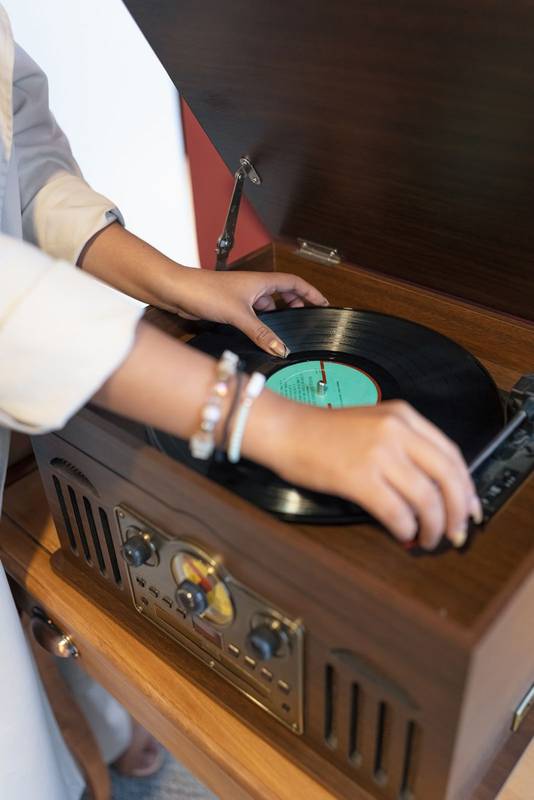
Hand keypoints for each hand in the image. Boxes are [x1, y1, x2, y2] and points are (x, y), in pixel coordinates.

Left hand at [79, 224, 327, 356]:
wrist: (176, 291)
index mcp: (261, 281)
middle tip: (307, 320)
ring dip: (277, 316)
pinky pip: (253, 315)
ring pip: (267, 306)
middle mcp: (254, 287)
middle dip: (296, 305)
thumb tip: (281, 349)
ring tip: (286, 332)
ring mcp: (242, 297)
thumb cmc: (205, 292)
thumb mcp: (239, 315)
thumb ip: (261, 333)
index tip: (324, 303)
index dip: (311, 292)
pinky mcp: (230, 307)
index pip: (295, 283)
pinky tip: (261, 335)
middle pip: (283, 294)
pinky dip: (261, 324)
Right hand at [247, 397, 480, 549]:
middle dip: (458, 511)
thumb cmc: (321, 431)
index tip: (470, 509)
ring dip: (434, 526)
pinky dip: (406, 528)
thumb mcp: (373, 424)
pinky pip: (396, 511)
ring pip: (426, 498)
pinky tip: (403, 534)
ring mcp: (378, 453)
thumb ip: (404, 446)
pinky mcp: (358, 477)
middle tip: (457, 533)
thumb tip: (429, 488)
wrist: (285, 429)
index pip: (451, 454)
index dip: (466, 487)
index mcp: (403, 417)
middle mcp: (397, 431)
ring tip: (429, 539)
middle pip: (448, 477)